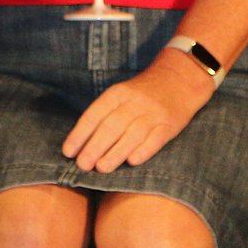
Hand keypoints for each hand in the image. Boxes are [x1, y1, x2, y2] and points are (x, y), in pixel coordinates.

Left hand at [61, 51, 212, 171]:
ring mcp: (153, 113)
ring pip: (131, 135)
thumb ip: (105, 114)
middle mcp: (134, 102)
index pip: (95, 114)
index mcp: (118, 93)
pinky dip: (143, 151)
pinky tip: (131, 162)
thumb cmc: (143, 93)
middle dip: (94, 147)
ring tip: (101, 168)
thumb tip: (82, 143)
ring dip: (115, 153)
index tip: (68, 152)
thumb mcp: (122, 93)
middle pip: (111, 126)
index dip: (80, 134)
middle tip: (82, 165)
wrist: (179, 79)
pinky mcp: (169, 124)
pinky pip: (155, 139)